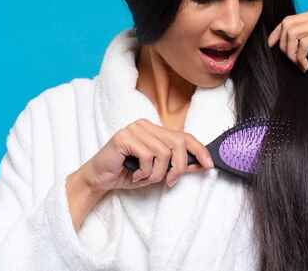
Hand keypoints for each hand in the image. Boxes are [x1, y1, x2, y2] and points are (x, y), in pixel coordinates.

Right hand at [75, 118, 213, 193]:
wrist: (99, 179)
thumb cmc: (127, 173)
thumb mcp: (157, 171)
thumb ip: (177, 165)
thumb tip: (201, 163)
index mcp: (154, 130)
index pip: (184, 135)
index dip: (199, 149)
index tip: (209, 164)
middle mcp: (145, 125)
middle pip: (177, 143)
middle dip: (178, 167)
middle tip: (169, 182)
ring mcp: (134, 129)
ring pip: (163, 153)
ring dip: (157, 174)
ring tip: (144, 178)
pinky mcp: (124, 137)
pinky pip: (148, 157)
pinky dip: (144, 173)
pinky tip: (134, 175)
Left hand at [267, 6, 307, 71]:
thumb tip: (304, 60)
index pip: (290, 19)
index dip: (276, 33)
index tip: (272, 48)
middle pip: (286, 25)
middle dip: (282, 45)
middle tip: (292, 62)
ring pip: (292, 33)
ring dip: (291, 53)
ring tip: (300, 65)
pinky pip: (304, 42)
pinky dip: (300, 56)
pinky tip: (306, 66)